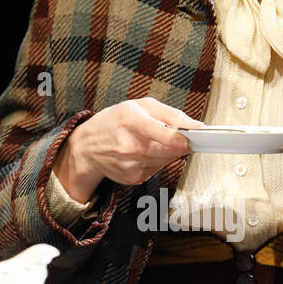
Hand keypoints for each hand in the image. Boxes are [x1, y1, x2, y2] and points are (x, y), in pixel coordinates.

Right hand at [54, 97, 200, 201]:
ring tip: (156, 141)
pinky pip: (157, 169)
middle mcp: (128, 145)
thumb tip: (195, 125)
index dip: (180, 137)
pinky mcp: (132, 177)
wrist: (87, 146)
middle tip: (181, 136)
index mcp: (130, 121)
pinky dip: (158, 161)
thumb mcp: (140, 105)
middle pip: (169, 150)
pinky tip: (146, 153)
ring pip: (167, 160)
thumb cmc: (114, 122)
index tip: (192, 137)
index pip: (162, 133)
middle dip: (180, 144)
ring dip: (169, 152)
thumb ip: (170, 113)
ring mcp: (130, 164)